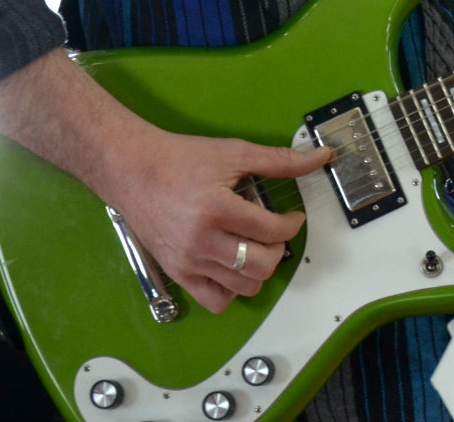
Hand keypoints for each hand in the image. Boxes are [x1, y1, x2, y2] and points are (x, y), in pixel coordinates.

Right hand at [102, 128, 330, 314]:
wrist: (133, 171)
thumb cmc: (180, 160)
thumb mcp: (234, 152)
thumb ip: (280, 160)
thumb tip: (320, 157)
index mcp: (217, 210)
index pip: (271, 232)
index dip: (291, 225)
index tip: (292, 217)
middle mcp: (201, 242)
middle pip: (261, 265)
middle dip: (278, 249)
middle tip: (274, 232)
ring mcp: (187, 262)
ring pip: (243, 287)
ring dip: (259, 270)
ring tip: (255, 247)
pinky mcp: (177, 273)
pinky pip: (215, 301)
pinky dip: (232, 289)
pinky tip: (234, 266)